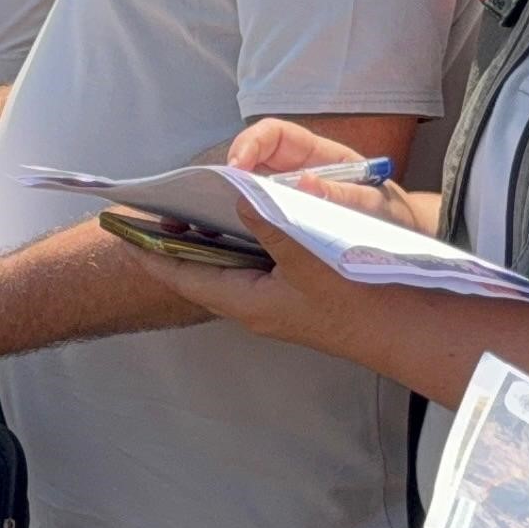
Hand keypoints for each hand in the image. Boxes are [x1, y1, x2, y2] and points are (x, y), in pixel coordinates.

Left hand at [133, 202, 405, 354]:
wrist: (406, 331)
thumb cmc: (359, 301)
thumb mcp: (310, 257)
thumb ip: (272, 224)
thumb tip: (239, 196)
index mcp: (247, 301)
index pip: (184, 277)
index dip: (151, 254)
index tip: (122, 231)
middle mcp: (254, 307)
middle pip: (200, 273)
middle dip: (175, 244)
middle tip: (153, 211)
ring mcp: (275, 304)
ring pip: (226, 270)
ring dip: (207, 242)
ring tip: (189, 209)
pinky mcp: (295, 298)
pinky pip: (252, 268)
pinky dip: (239, 244)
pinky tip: (244, 219)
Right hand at [221, 117, 415, 226]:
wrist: (403, 237)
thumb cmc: (391, 214)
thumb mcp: (374, 204)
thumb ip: (344, 194)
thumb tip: (304, 183)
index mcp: (320, 155)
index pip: (275, 134)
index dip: (251, 143)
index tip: (237, 166)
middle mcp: (299, 169)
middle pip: (254, 158)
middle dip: (234, 171)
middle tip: (221, 194)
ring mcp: (291, 194)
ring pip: (251, 185)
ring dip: (235, 196)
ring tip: (222, 214)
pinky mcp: (288, 218)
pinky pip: (260, 211)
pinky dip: (245, 218)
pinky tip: (236, 232)